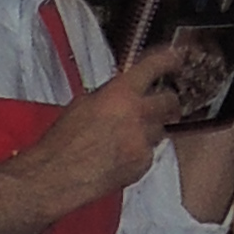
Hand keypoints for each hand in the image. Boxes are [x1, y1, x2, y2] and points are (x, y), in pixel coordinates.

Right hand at [35, 42, 210, 202]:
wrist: (59, 175)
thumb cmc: (63, 141)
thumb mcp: (82, 104)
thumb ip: (109, 94)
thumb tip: (121, 92)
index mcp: (120, 93)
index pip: (154, 67)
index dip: (168, 60)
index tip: (174, 58)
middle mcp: (138, 115)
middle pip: (170, 101)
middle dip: (167, 102)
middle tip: (162, 103)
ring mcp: (143, 141)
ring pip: (160, 129)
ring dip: (149, 129)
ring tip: (124, 136)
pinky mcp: (143, 164)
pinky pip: (150, 153)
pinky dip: (139, 153)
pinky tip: (119, 155)